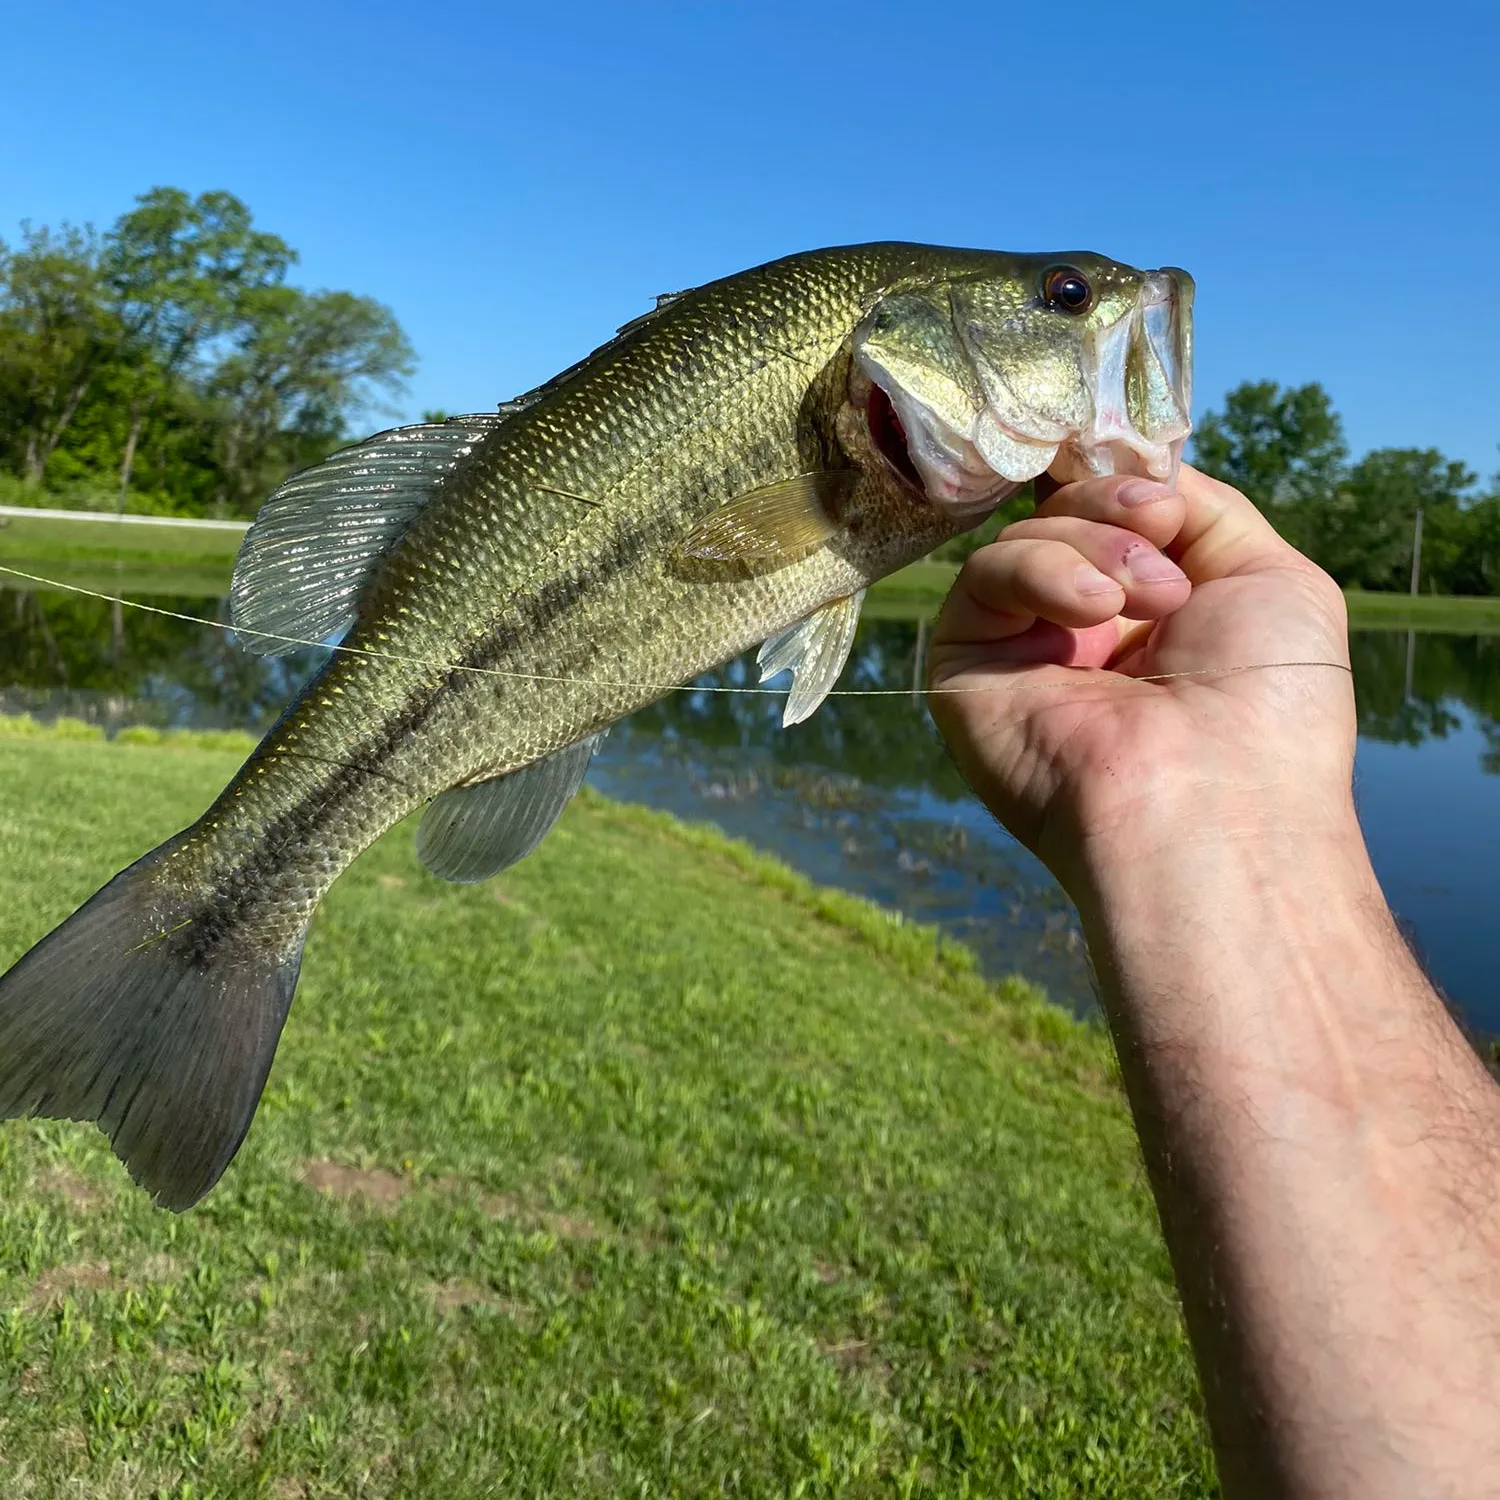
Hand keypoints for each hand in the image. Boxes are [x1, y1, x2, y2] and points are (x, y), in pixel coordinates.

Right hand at [926, 465, 1354, 894]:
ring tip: (1146, 601)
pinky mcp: (968, 668)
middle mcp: (1083, 632)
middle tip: (1162, 545)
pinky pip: (984, 577)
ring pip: (1026, 534)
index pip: (1114, 513)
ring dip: (1093, 542)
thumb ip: (1203, 509)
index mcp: (1154, 616)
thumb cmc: (1266, 705)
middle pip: (1065, 510)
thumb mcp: (1269, 576)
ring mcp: (1024, 650)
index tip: (1160, 493)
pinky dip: (1042, 570)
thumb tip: (1140, 471)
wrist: (1214, 799)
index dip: (1128, 483)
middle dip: (1119, 506)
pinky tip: (1094, 612)